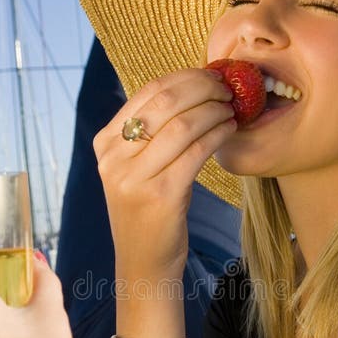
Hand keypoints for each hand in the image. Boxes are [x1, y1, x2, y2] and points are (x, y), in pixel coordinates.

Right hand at [93, 68, 235, 279]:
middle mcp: (114, 158)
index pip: (146, 93)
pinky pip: (196, 152)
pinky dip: (218, 135)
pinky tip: (230, 129)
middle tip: (227, 87)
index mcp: (105, 143)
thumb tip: (188, 89)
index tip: (210, 75)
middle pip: (165, 103)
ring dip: (214, 110)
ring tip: (232, 108)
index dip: (183, 77)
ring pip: (183, 125)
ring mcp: (134, 178)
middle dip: (202, 88)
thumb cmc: (148, 211)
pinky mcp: (160, 195)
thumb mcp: (135, 169)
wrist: (143, 262)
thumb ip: (148, 134)